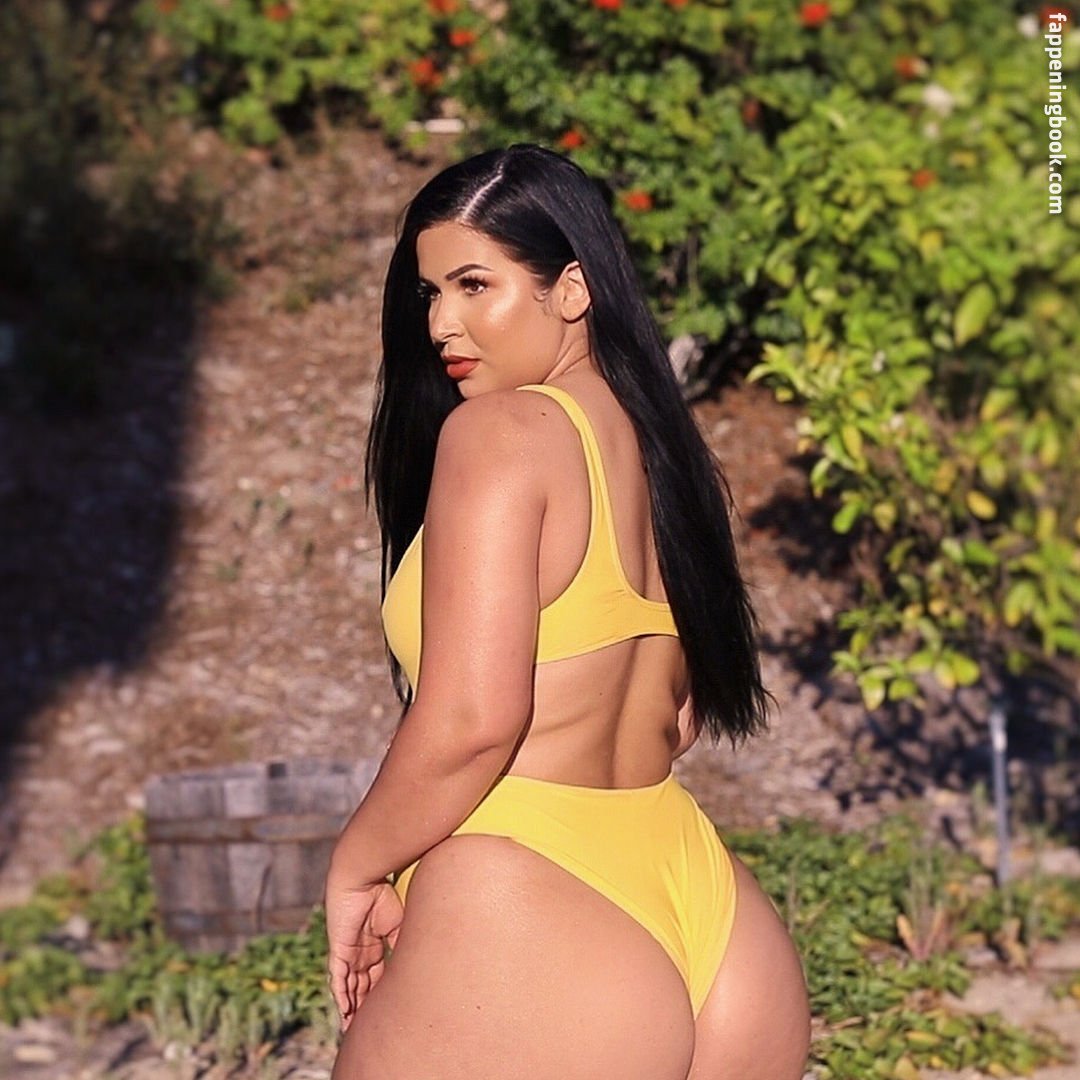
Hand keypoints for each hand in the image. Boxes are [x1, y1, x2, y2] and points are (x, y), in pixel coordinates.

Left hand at [323, 873, 403, 1032]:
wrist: (362, 876)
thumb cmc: (382, 893)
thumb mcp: (398, 924)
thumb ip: (401, 944)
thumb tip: (412, 964)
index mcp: (374, 943)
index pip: (377, 975)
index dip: (379, 993)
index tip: (384, 1010)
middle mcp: (359, 950)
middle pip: (362, 984)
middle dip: (364, 1005)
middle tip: (367, 1026)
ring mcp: (347, 951)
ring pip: (349, 986)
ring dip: (352, 1006)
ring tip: (354, 1028)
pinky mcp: (338, 950)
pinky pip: (338, 978)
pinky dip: (342, 995)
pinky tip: (345, 1012)